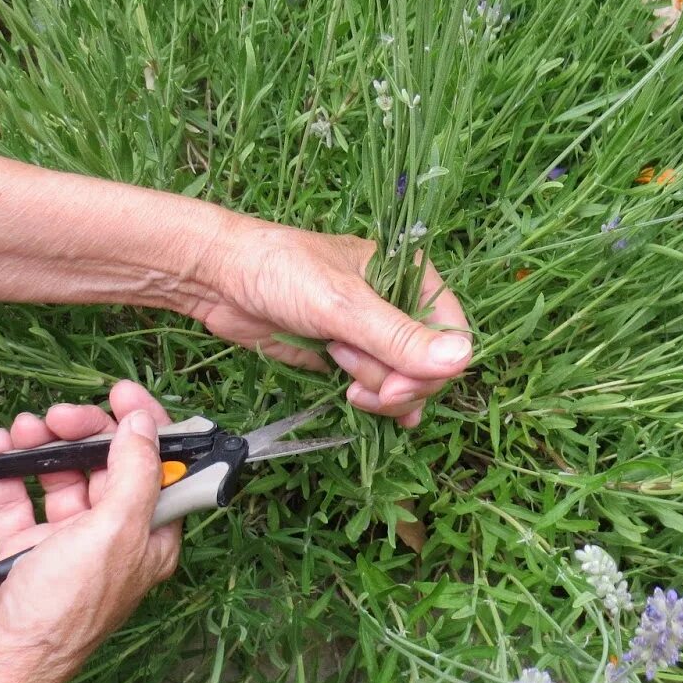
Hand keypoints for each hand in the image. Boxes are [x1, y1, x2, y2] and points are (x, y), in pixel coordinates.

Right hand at [0, 382, 179, 682]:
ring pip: (60, 478)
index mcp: (149, 539)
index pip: (159, 467)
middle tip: (59, 415)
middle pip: (107, 467)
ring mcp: (64, 547)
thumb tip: (145, 423)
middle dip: (85, 432)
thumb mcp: (115, 530)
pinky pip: (17, 500)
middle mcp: (111, 541)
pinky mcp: (21, 553)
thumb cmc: (63, 608)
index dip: (145, 425)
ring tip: (22, 427)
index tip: (121, 392)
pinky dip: (7, 471)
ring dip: (43, 446)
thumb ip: (135, 471)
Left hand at [191, 222, 471, 427]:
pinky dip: (375, 401)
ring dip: (375, 389)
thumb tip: (463, 360)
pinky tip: (373, 411)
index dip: (430, 369)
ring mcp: (370, 331)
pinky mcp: (345, 353)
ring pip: (401, 380)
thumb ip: (399, 336)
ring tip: (335, 362)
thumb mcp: (343, 304)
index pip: (450, 334)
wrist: (220, 278)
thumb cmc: (282, 271)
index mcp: (410, 274)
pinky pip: (375, 385)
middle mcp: (397, 303)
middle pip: (426, 364)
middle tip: (355, 382)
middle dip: (396, 382)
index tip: (394, 388)